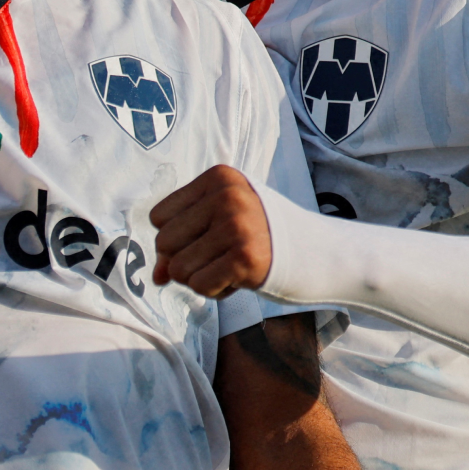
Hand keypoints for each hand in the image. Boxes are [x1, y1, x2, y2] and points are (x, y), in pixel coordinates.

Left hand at [149, 165, 273, 296]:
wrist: (312, 251)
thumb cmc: (259, 234)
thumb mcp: (220, 222)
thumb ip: (181, 243)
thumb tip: (156, 276)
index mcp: (218, 178)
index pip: (159, 216)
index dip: (176, 236)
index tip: (205, 238)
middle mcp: (226, 197)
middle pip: (164, 242)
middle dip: (184, 259)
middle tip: (218, 256)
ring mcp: (236, 227)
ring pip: (178, 269)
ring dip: (200, 277)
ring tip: (229, 266)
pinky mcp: (245, 258)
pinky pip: (199, 286)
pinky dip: (215, 290)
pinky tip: (237, 279)